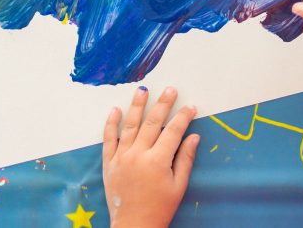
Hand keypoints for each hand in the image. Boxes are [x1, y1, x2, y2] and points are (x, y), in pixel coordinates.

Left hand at [103, 86, 199, 227]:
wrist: (134, 226)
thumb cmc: (160, 208)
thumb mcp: (178, 186)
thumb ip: (185, 159)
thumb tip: (194, 136)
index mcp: (157, 161)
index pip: (173, 132)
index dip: (183, 118)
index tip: (191, 107)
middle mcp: (138, 155)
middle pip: (152, 123)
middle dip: (163, 104)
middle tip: (171, 89)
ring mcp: (121, 157)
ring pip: (129, 125)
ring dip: (137, 106)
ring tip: (142, 90)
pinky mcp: (109, 163)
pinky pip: (109, 139)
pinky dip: (111, 123)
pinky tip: (116, 110)